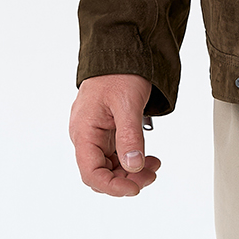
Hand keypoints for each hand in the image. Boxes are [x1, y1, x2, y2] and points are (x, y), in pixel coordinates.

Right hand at [69, 74, 160, 196]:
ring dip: (131, 171)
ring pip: (110, 165)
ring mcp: (96, 133)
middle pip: (101, 172)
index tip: (134, 188)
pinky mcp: (107, 130)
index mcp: (84, 131)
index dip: (112, 186)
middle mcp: (86, 136)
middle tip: (151, 175)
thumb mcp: (128, 103)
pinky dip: (132, 158)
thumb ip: (130, 136)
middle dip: (125, 179)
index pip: (91, 172)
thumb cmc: (119, 72)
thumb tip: (134, 166)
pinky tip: (148, 158)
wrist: (121, 51)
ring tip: (153, 166)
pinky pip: (116, 153)